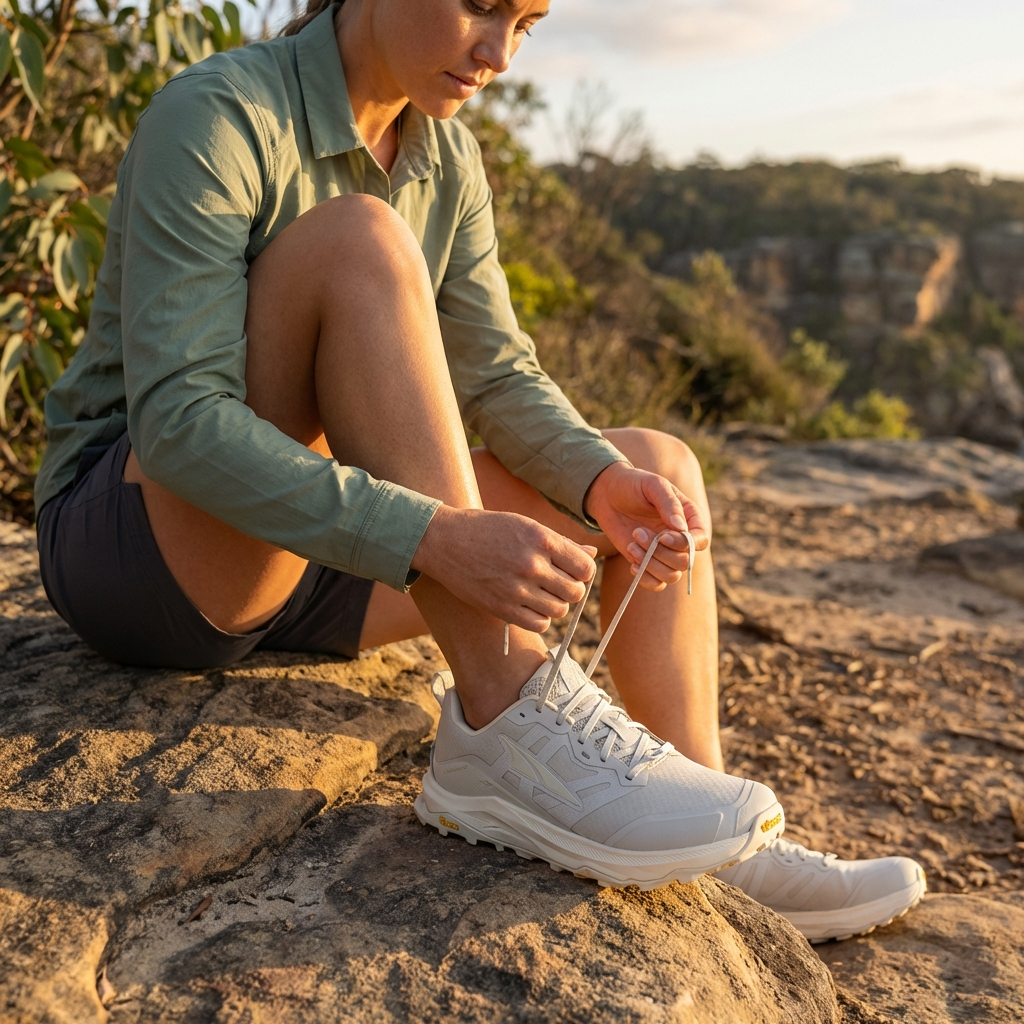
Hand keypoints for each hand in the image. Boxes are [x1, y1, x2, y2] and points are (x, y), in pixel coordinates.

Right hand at [411, 505, 597, 631]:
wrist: (445, 541)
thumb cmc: (487, 529)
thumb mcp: (525, 525)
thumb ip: (560, 542)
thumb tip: (591, 553)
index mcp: (541, 539)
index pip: (585, 567)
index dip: (582, 571)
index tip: (571, 569)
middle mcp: (532, 564)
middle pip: (575, 591)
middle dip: (570, 588)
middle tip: (555, 582)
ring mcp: (517, 589)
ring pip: (560, 610)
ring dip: (555, 604)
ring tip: (541, 593)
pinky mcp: (502, 608)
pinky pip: (540, 624)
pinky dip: (541, 618)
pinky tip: (530, 605)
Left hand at [584, 462, 708, 590]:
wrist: (607, 494)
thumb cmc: (633, 485)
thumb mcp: (652, 485)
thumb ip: (668, 503)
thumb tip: (680, 527)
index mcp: (689, 518)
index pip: (700, 540)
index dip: (685, 543)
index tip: (663, 536)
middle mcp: (680, 539)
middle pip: (685, 562)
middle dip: (661, 553)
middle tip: (637, 533)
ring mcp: (665, 552)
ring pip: (671, 576)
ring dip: (650, 564)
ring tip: (632, 545)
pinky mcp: (648, 562)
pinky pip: (657, 584)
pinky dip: (645, 578)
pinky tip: (632, 563)